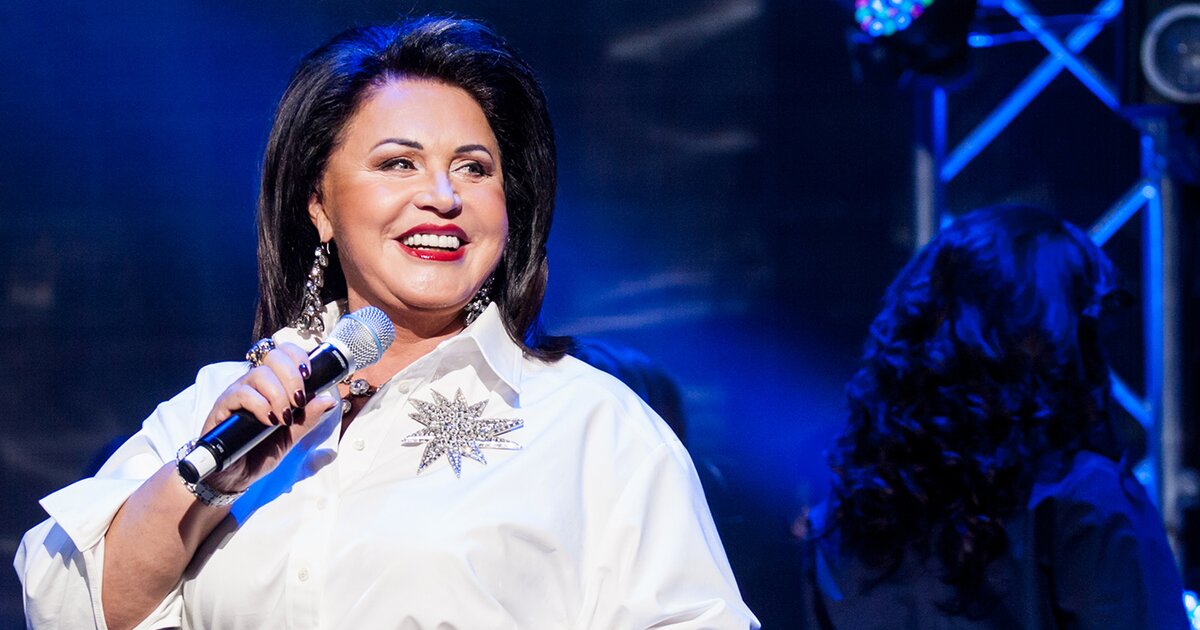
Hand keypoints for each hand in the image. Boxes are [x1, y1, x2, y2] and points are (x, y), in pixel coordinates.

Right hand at [201, 342, 336, 492]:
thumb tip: (329, 400)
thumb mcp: (291, 436)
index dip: (298, 357)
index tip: (309, 375)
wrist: (235, 476)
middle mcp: (254, 384)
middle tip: (298, 401)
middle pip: (273, 357)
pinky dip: (260, 405)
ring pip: (259, 374)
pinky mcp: (222, 407)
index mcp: (272, 385)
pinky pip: (241, 393)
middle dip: (292, 377)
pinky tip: (268, 421)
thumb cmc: (260, 452)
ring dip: (278, 394)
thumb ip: (308, 418)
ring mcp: (237, 393)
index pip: (284, 353)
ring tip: (284, 417)